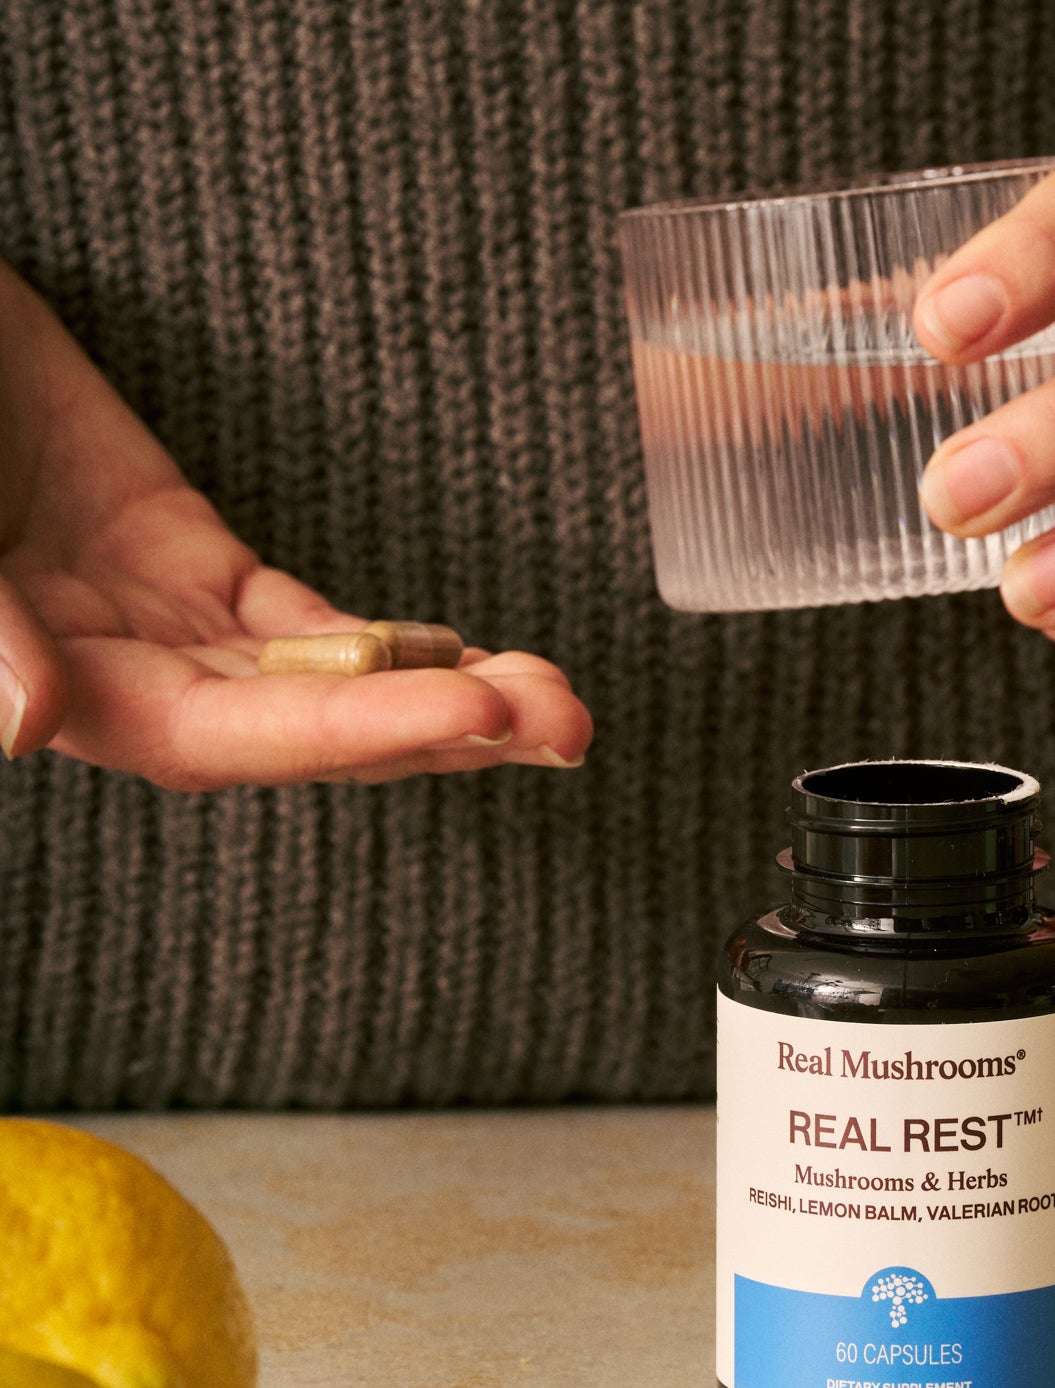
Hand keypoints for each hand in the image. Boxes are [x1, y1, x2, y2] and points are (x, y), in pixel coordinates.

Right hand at [0, 265, 591, 786]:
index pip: (236, 738)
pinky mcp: (185, 553)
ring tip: (557, 694)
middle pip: (309, 731)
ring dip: (442, 693)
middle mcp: (127, 670)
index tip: (480, 714)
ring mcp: (164, 616)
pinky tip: (469, 652)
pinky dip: (388, 640)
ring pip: (325, 680)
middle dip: (442, 735)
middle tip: (569, 726)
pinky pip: (305, 620)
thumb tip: (20, 726)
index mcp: (69, 683)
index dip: (359, 735)